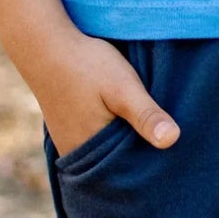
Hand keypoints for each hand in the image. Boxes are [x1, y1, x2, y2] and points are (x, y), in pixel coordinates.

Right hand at [29, 27, 180, 158]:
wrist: (45, 44)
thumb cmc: (86, 65)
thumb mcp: (123, 87)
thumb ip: (146, 115)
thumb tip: (173, 141)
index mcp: (92, 152)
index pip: (128, 173)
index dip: (150, 164)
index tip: (170, 156)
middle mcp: (76, 153)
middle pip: (115, 165)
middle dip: (137, 157)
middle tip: (161, 143)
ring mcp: (68, 140)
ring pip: (104, 152)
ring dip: (122, 144)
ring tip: (143, 133)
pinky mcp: (66, 127)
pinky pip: (92, 140)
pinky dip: (107, 134)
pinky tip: (120, 121)